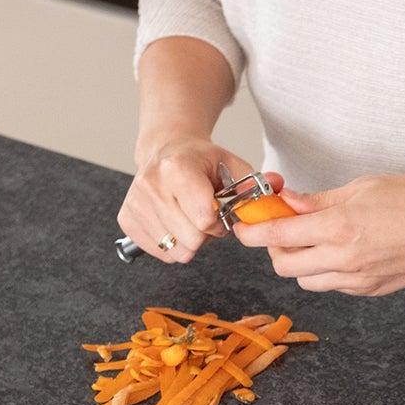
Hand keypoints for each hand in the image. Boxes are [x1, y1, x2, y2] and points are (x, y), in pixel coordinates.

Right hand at [118, 135, 283, 263]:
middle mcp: (150, 186)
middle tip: (205, 215)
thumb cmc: (201, 162)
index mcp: (177, 169)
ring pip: (176, 251)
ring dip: (191, 241)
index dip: (219, 222)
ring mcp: (136, 204)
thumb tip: (277, 185)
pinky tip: (175, 223)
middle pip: (191, 240)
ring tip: (190, 218)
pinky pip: (161, 253)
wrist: (166, 151)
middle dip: (206, 234)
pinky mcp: (127, 220)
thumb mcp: (231, 165)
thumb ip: (255, 182)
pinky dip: (173, 244)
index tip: (219, 210)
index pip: (204, 220)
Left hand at [234, 174, 404, 295]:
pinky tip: (341, 252)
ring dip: (300, 263)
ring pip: (306, 281)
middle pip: (284, 266)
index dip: (251, 232)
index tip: (242, 227)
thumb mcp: (361, 187)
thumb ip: (317, 201)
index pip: (277, 236)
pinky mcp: (370, 290)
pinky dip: (326, 271)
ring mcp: (357, 280)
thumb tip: (285, 203)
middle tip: (285, 229)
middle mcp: (343, 259)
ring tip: (315, 242)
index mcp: (338, 228)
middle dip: (275, 249)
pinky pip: (333, 286)